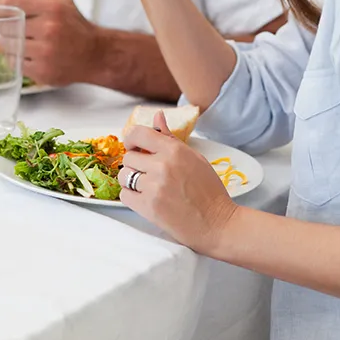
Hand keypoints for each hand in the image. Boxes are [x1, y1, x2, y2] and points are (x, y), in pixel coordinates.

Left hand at [0, 0, 98, 86]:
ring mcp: (45, 52)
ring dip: (10, 42)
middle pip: (6, 26)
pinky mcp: (42, 72)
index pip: (12, 3)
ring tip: (23, 40)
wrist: (94, 53)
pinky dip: (17, 58)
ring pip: (8, 45)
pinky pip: (15, 63)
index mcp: (53, 7)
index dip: (0, 6)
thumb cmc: (74, 23)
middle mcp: (49, 29)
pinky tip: (29, 53)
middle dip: (6, 26)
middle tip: (15, 27)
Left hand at [118, 111, 238, 254]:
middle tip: (148, 172)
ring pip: (124, 175)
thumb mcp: (193, 157)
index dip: (131, 139)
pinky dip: (131, 197)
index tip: (134, 146)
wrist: (216, 223)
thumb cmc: (208, 191)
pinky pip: (124, 195)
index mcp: (174, 150)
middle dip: (135, 164)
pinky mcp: (148, 207)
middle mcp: (162, 165)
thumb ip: (170, 137)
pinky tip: (145, 198)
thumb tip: (157, 116)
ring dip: (131, 180)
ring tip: (147, 186)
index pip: (138, 133)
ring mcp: (154, 187)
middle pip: (128, 157)